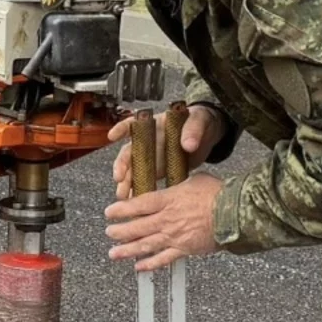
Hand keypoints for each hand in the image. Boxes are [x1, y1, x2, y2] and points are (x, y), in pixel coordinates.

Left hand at [104, 172, 222, 271]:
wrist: (235, 212)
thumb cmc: (218, 194)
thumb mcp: (194, 180)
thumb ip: (179, 186)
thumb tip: (175, 186)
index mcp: (168, 200)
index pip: (138, 205)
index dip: (121, 209)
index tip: (110, 212)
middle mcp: (167, 219)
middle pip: (137, 227)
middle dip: (120, 231)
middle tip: (109, 233)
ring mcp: (175, 236)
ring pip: (145, 245)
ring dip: (127, 250)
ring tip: (114, 253)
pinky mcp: (185, 249)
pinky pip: (163, 259)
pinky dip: (150, 264)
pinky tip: (139, 267)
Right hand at [109, 105, 226, 200]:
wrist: (209, 135)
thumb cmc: (201, 122)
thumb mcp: (199, 121)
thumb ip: (193, 130)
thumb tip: (188, 144)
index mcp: (155, 124)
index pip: (133, 124)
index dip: (121, 129)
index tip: (112, 136)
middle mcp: (149, 141)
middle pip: (130, 152)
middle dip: (122, 165)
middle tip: (119, 178)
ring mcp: (152, 156)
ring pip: (134, 169)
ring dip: (127, 182)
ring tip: (123, 195)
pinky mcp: (160, 169)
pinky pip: (147, 179)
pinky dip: (140, 190)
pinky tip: (135, 201)